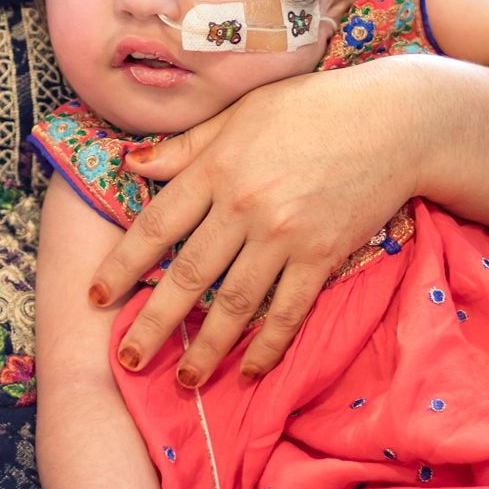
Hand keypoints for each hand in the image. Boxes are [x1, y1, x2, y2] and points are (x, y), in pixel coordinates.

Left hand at [90, 63, 425, 386]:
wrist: (392, 120)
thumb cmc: (311, 108)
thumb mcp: (240, 113)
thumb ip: (186, 146)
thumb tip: (131, 164)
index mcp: (216, 168)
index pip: (156, 225)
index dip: (122, 264)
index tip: (96, 295)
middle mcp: (243, 207)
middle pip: (187, 275)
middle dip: (154, 323)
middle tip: (128, 359)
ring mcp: (284, 235)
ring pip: (234, 303)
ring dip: (206, 348)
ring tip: (184, 380)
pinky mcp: (322, 255)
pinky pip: (288, 310)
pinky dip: (268, 345)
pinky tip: (249, 371)